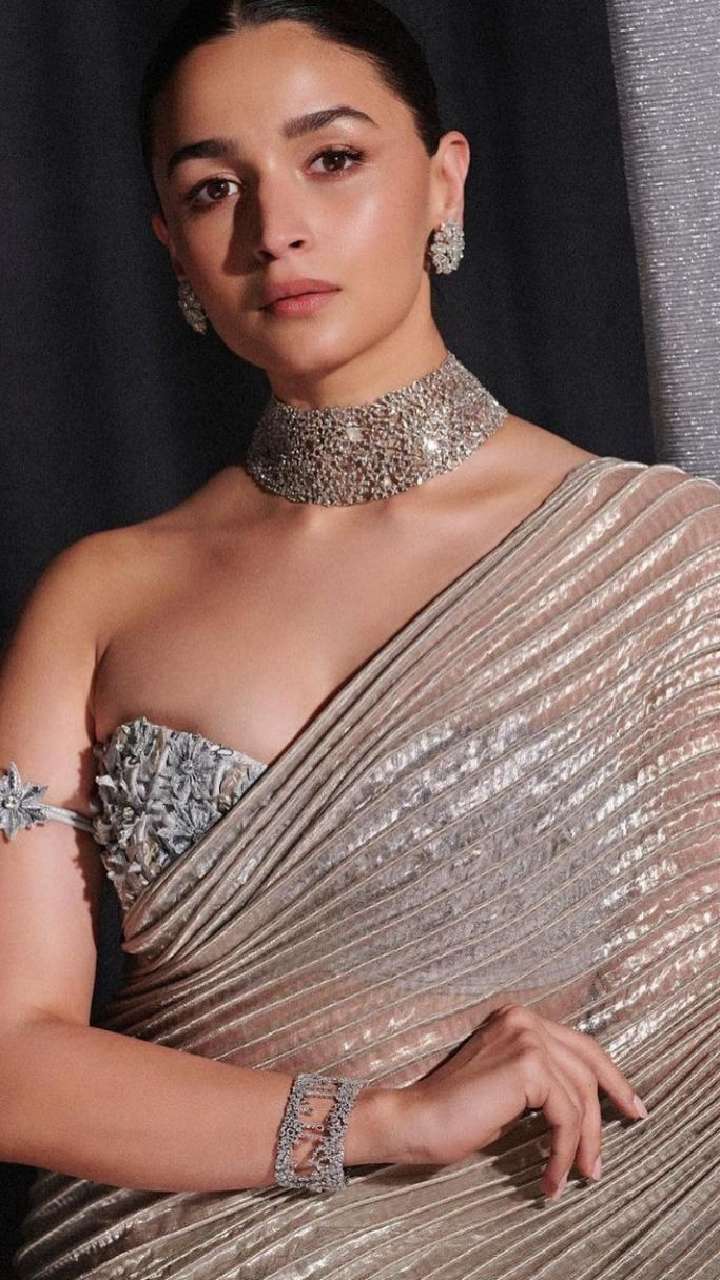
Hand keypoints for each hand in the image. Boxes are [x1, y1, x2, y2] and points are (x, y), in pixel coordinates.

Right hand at [399, 1002, 647, 1198]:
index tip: (631, 1105)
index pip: (579, 1044)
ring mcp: (526, 1037)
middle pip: (587, 1065)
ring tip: (577, 1175)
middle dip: (611, 1105)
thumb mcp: (506, 1088)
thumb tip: (585, 1105)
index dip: (610, 1076)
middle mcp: (523, 1019)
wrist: (415, 1119)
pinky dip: (565, 1150)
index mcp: (517, 1018)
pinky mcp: (527, 1066)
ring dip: (583, 1143)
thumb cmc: (454, 1113)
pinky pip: (566, 1115)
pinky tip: (551, 1176)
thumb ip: (541, 1081)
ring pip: (580, 1096)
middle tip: (623, 1137)